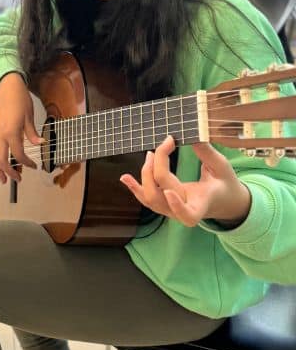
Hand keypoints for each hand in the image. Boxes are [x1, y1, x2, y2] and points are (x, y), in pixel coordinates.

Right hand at [0, 73, 40, 183]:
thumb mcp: (30, 116)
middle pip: (1, 160)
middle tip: (17, 179)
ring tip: (3, 179)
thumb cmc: (19, 100)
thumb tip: (41, 144)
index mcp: (11, 132)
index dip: (26, 163)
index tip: (34, 166)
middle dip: (9, 172)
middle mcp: (0, 135)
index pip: (18, 154)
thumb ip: (32, 133)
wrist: (7, 89)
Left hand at [120, 137, 251, 227]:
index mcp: (202, 204)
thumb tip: (193, 135)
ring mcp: (171, 210)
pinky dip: (134, 188)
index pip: (187, 214)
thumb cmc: (224, 184)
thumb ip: (208, 153)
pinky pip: (145, 198)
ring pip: (150, 198)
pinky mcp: (163, 205)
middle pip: (161, 194)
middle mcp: (183, 211)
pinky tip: (125, 177)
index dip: (177, 207)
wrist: (224, 200)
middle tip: (162, 146)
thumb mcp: (223, 167)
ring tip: (150, 154)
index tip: (170, 191)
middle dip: (156, 169)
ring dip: (145, 175)